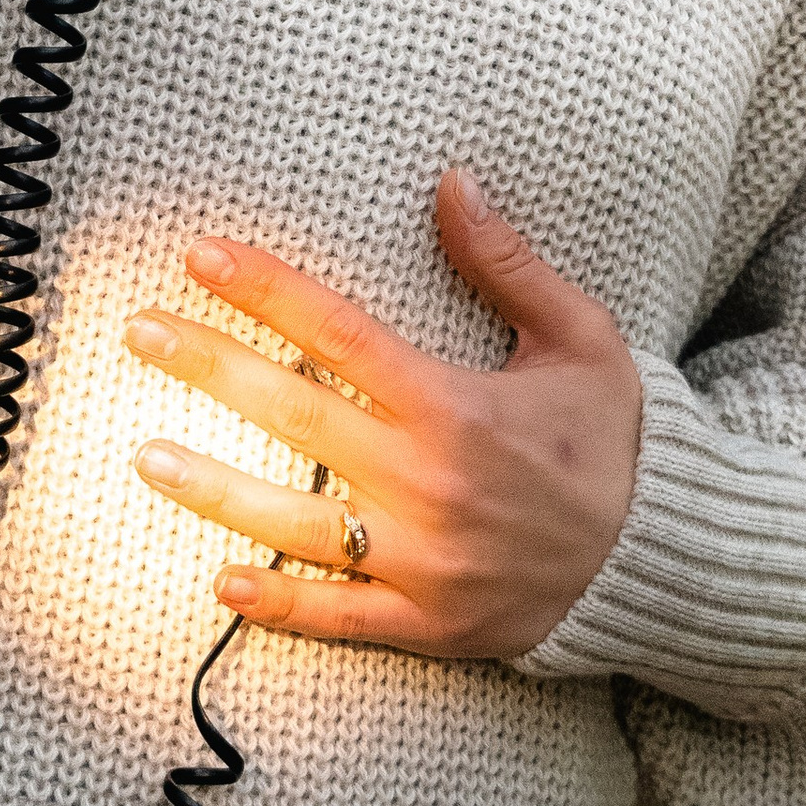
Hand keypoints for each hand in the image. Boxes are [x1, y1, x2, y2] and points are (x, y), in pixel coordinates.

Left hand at [122, 170, 640, 661]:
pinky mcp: (431, 624)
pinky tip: (220, 584)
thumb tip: (452, 181)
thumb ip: (509, 264)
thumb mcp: (580, 339)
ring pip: (299, 523)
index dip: (267, 291)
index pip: (340, 335)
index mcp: (457, 407)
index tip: (203, 255)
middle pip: (297, 416)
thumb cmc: (615, 440)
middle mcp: (429, 483)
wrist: (666, 564)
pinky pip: (343, 618)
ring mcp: (425, 561)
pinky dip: (282, 605)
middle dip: (210, 368)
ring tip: (144, 455)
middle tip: (139, 331)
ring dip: (215, 489)